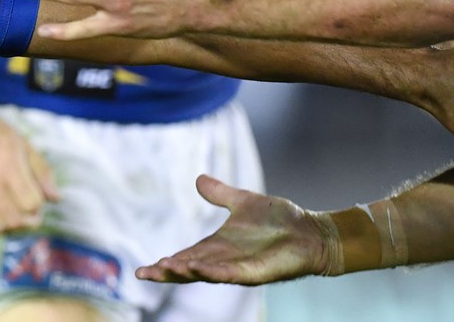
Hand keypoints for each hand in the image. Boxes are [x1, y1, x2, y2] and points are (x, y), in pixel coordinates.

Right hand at [0, 65, 60, 233]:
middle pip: (15, 219)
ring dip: (8, 227)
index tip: (36, 204)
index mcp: (9, 166)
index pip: (32, 204)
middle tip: (27, 216)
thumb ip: (42, 172)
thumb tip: (56, 199)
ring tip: (10, 217)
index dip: (38, 208)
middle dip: (27, 221)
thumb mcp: (23, 145)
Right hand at [135, 175, 333, 285]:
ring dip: (184, 272)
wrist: (310, 231)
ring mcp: (238, 268)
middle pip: (188, 270)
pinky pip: (228, 274)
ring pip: (204, 274)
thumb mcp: (243, 201)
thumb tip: (198, 180)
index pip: (185, 257)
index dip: (165, 263)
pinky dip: (211, 272)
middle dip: (167, 272)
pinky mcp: (253, 273)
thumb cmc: (280, 221)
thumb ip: (221, 194)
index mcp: (218, 246)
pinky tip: (197, 267)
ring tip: (164, 267)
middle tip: (144, 273)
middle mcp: (224, 260)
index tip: (142, 269)